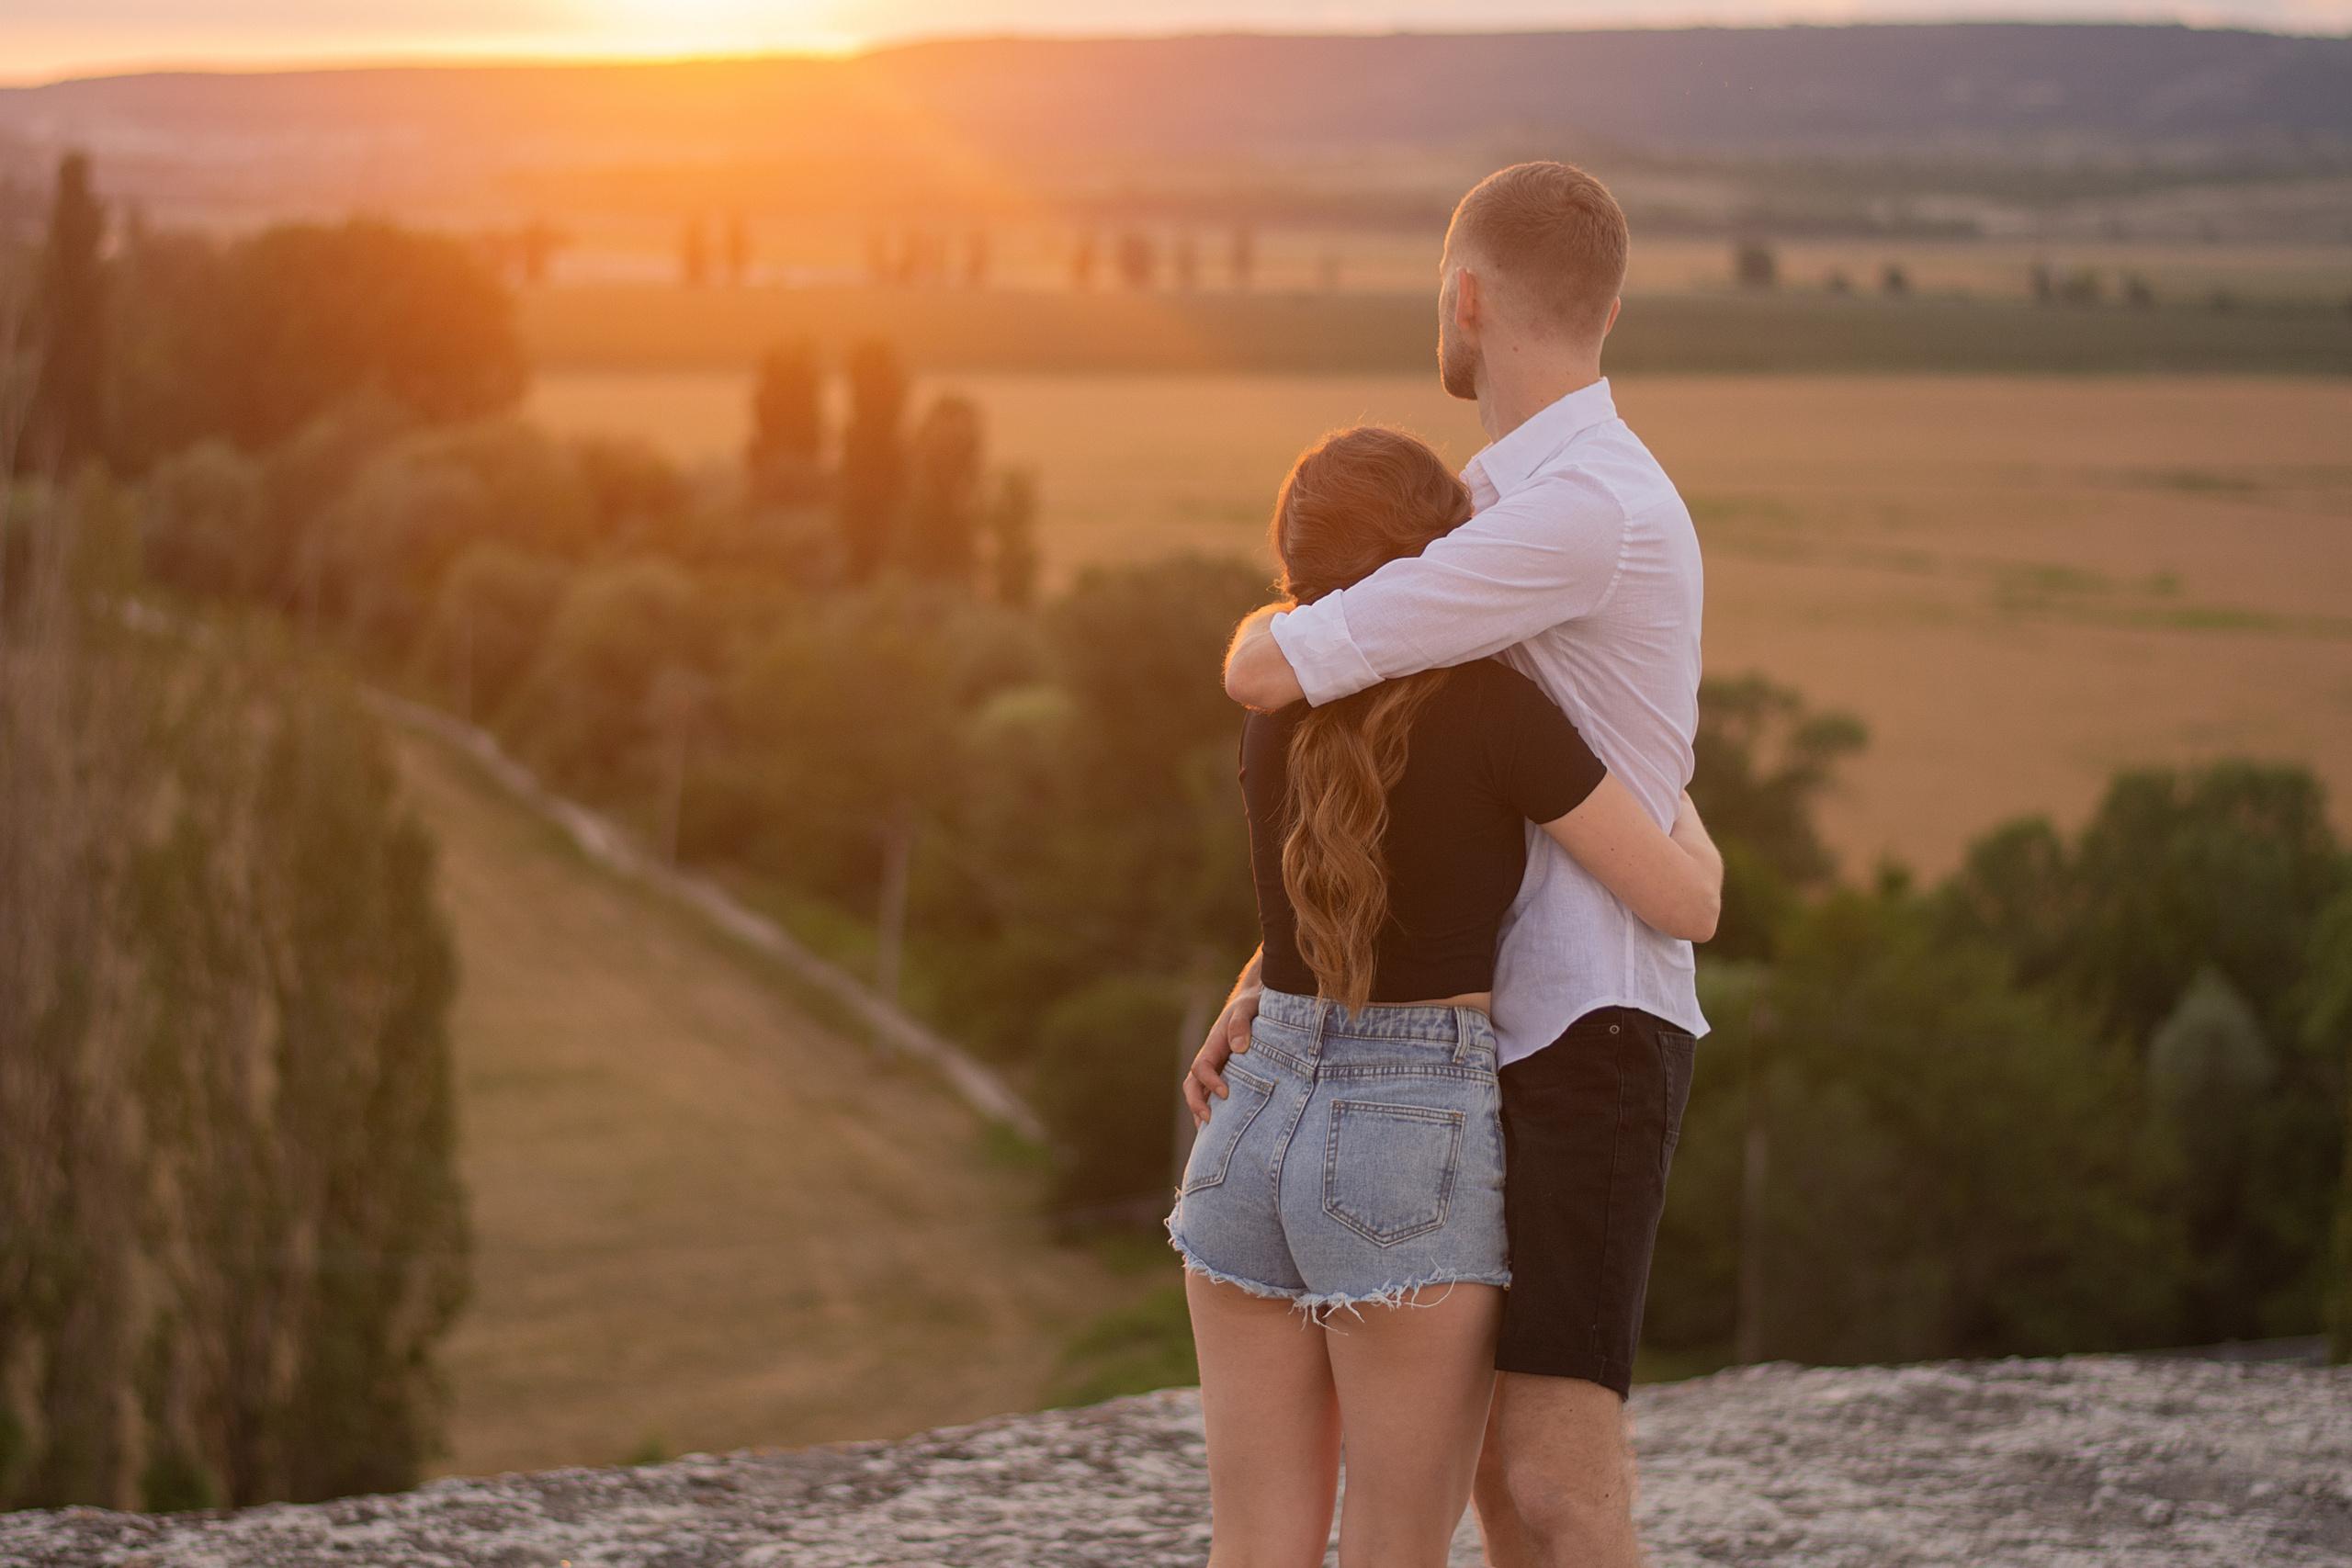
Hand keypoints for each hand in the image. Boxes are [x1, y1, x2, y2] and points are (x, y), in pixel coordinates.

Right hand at [1183, 985, 1261, 1124]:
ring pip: (1201, 1094)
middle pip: (1192, 1085)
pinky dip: (1216, 1112)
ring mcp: (1217, 1069)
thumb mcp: (1248, 1008)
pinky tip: (1226, 1131)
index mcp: (1213, 1045)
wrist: (1255, 1002)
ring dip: (1202, 1113)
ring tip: (1214, 1137)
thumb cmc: (1252, 1005)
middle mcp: (1211, 1060)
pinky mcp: (1227, 1075)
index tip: (1226, 1093)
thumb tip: (1239, 1048)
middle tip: (1211, 1121)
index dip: (1209, 1081)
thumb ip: (1241, 1024)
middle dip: (1197, 1104)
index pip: (1201, 1067)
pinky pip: (1215, 1096)